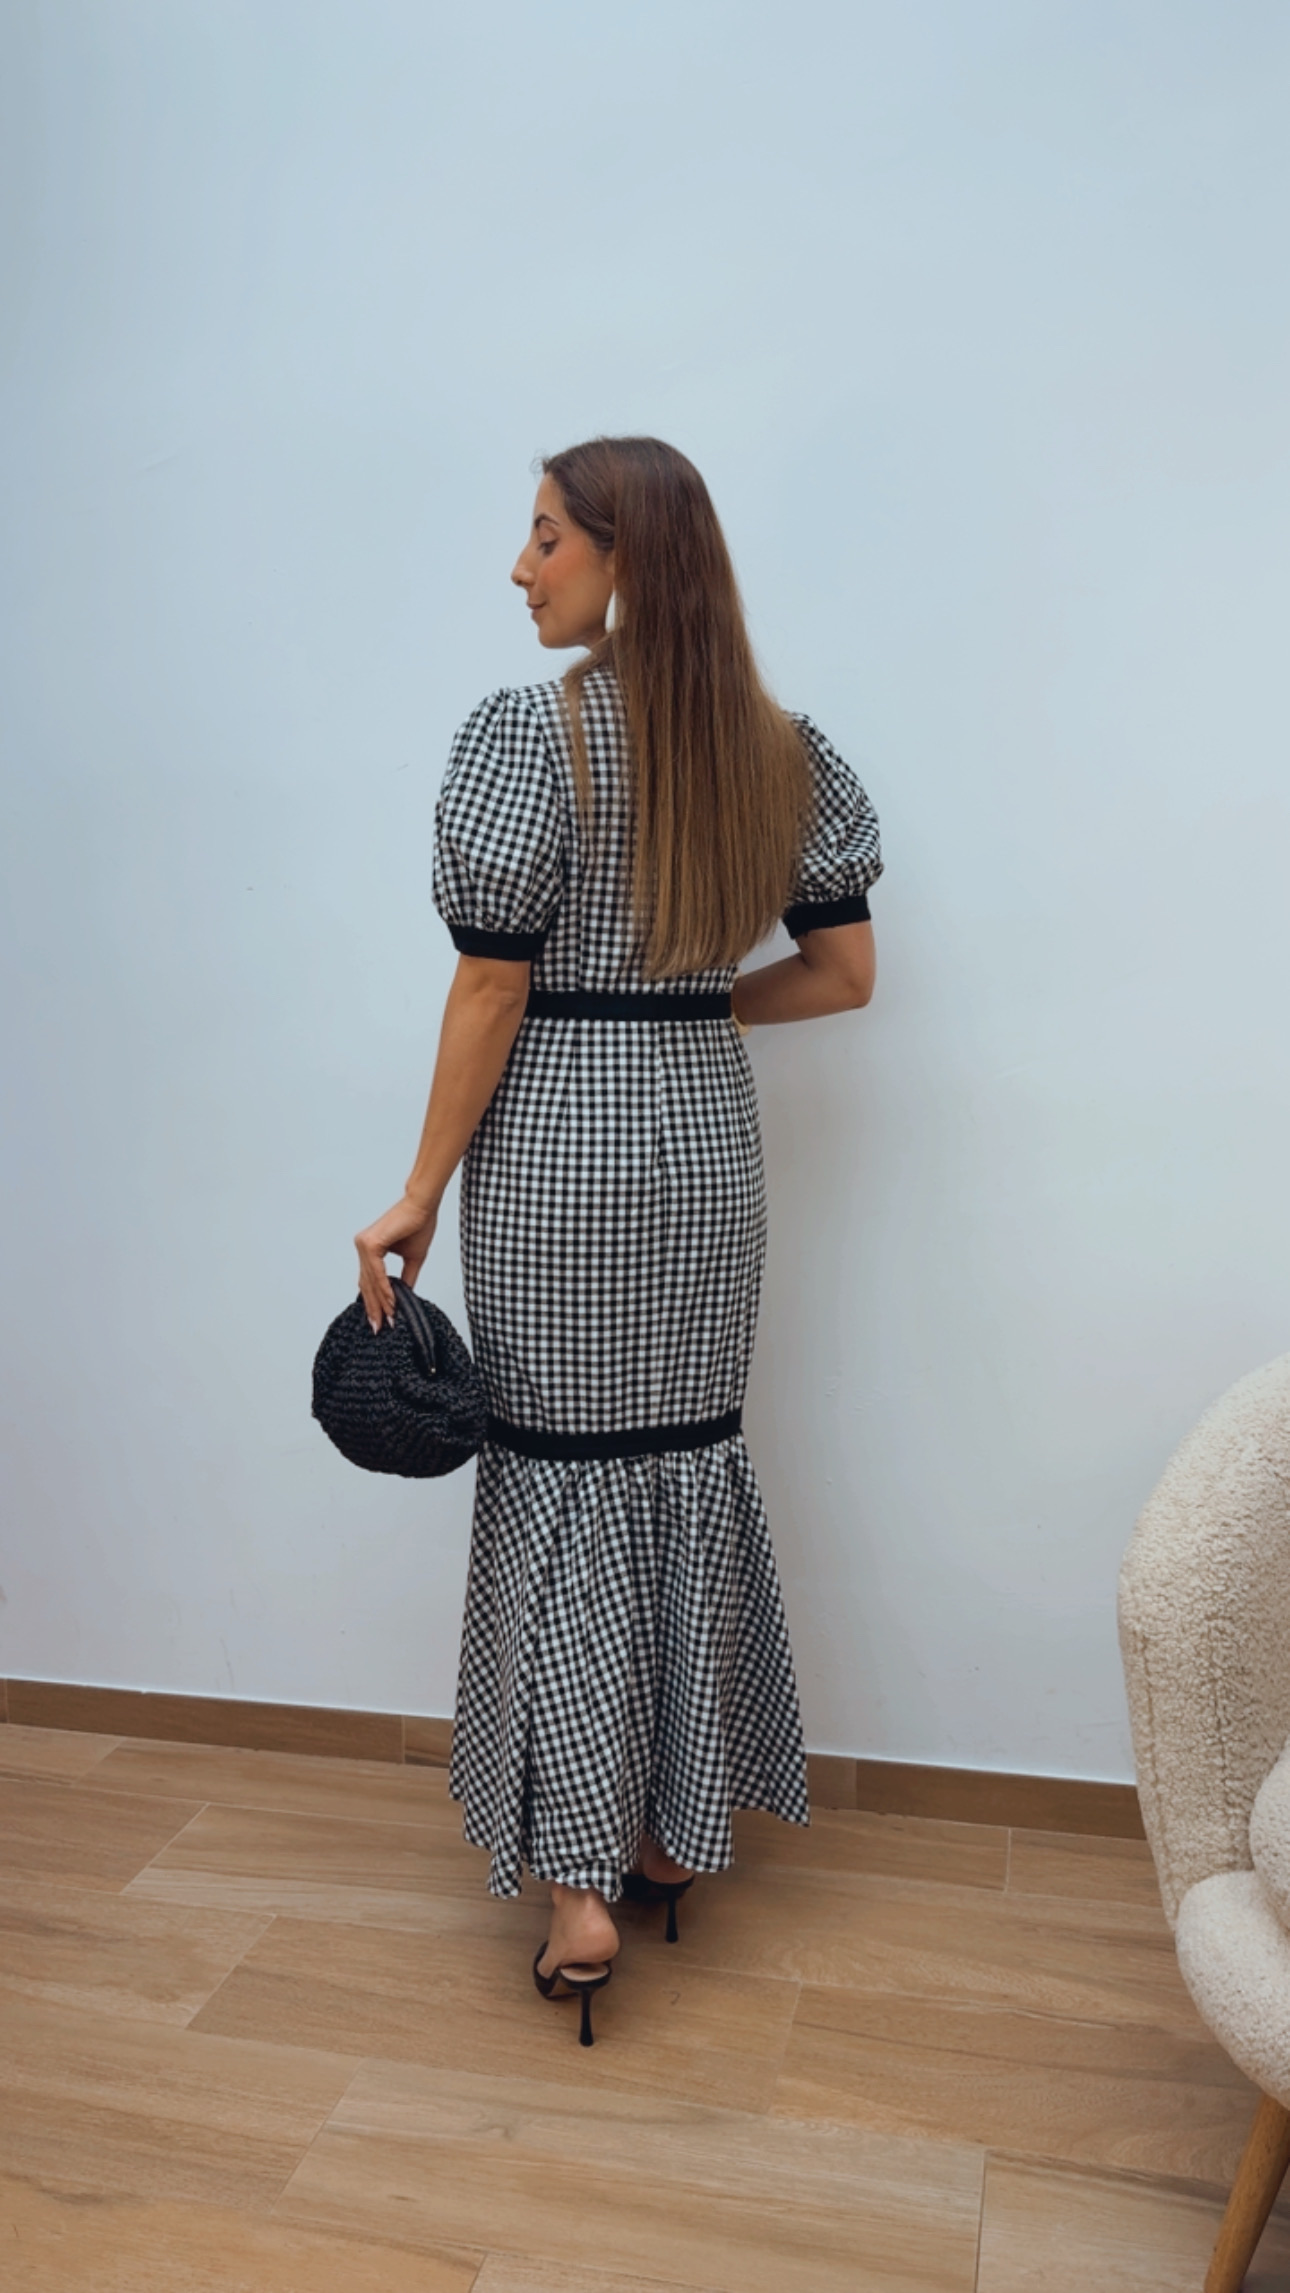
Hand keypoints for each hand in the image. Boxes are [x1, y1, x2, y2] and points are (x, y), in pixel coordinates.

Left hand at [354, 1195, 438, 1332]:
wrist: (422, 1206)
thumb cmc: (418, 1224)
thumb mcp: (413, 1258)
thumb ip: (406, 1277)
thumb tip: (404, 1297)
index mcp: (370, 1249)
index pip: (370, 1280)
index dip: (376, 1302)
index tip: (382, 1320)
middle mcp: (363, 1246)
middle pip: (366, 1283)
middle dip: (374, 1307)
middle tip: (380, 1327)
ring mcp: (364, 1244)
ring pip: (370, 1280)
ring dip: (380, 1302)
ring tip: (389, 1318)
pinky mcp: (370, 1244)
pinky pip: (376, 1273)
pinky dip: (384, 1289)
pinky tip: (391, 1302)